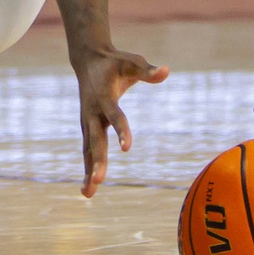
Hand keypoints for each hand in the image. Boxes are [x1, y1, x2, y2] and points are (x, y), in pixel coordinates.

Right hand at [71, 45, 169, 198]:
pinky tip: (88, 189)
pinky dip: (87, 168)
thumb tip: (167, 71)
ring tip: (88, 194)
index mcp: (104, 97)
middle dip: (97, 160)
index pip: (114, 116)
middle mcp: (92, 112)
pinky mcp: (87, 127)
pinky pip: (86, 150)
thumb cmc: (115, 62)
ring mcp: (87, 121)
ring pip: (88, 149)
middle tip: (99, 180)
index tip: (126, 149)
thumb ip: (148, 71)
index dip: (121, 131)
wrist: (88, 60)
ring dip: (88, 171)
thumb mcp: (132, 62)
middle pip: (95, 139)